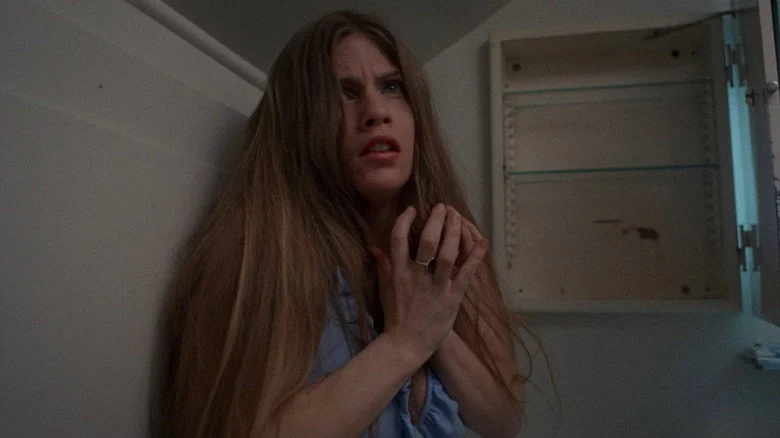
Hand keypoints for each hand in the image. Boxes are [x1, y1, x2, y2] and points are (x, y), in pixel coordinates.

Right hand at [368, 204, 487, 361]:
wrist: (407, 344)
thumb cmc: (395, 316)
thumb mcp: (385, 289)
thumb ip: (382, 266)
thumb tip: (374, 247)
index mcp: (398, 273)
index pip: (398, 240)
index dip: (405, 221)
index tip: (413, 209)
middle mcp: (417, 277)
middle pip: (427, 242)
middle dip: (436, 221)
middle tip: (443, 207)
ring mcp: (436, 287)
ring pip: (448, 254)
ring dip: (454, 233)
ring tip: (458, 217)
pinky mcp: (452, 298)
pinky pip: (466, 273)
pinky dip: (475, 256)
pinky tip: (482, 241)